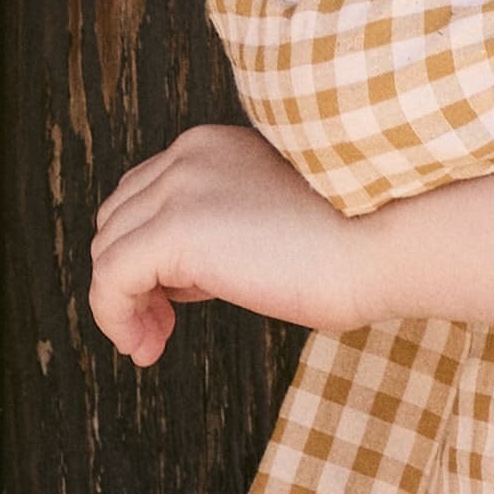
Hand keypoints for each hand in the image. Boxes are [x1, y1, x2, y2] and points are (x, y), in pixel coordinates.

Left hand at [88, 124, 369, 365]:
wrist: (385, 243)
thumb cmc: (353, 247)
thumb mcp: (272, 225)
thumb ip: (220, 236)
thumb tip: (176, 281)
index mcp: (213, 147)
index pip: (146, 196)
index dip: (147, 252)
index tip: (172, 301)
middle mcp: (189, 155)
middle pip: (118, 220)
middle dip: (129, 276)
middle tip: (159, 327)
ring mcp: (179, 188)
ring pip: (108, 250)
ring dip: (121, 303)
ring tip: (151, 342)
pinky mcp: (175, 230)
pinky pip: (109, 280)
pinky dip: (115, 318)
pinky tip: (145, 347)